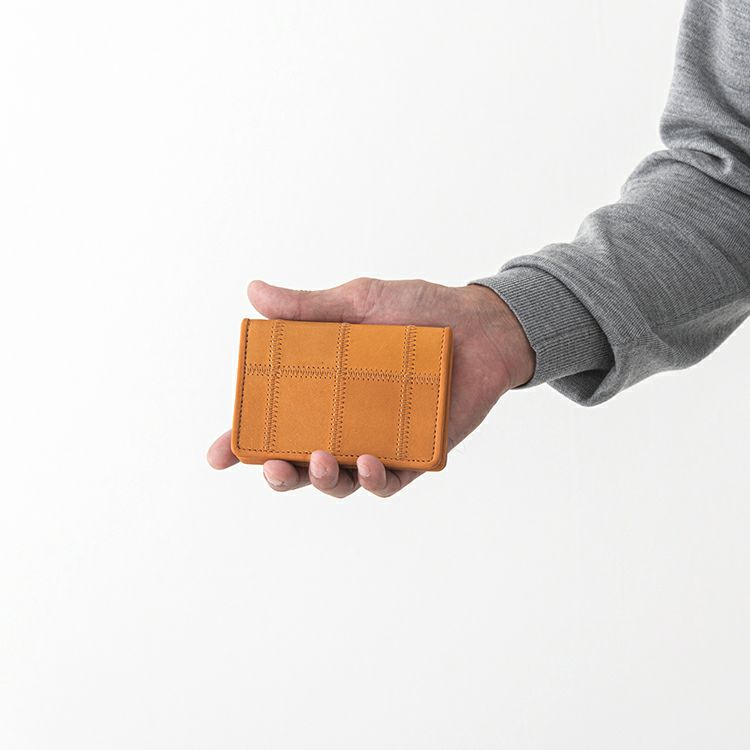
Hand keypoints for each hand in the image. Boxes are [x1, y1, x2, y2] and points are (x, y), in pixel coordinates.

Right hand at [207, 278, 534, 497]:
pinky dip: (373, 480)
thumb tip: (254, 293)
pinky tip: (365, 462)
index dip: (243, 442)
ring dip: (322, 480)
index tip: (218, 455)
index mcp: (323, 390)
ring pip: (340, 481)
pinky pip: (389, 481)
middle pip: (300, 463)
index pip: (274, 422)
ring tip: (318, 460)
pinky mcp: (416, 453)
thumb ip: (309, 307)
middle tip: (271, 465)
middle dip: (279, 475)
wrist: (481, 323)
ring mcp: (379, 440)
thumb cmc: (419, 310)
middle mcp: (345, 421)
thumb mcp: (359, 301)